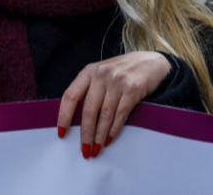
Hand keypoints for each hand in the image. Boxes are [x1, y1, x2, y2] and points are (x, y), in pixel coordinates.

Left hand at [56, 51, 171, 156]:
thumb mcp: (101, 73)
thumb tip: (75, 117)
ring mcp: (117, 82)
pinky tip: (109, 139)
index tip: (61, 133)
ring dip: (99, 135)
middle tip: (84, 150)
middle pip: (88, 110)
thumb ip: (89, 89)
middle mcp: (100, 76)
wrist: (151, 62)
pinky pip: (121, 114)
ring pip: (104, 115)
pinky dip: (114, 129)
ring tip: (96, 149)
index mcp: (88, 72)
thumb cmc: (121, 71)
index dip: (63, 116)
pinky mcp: (133, 90)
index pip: (70, 96)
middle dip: (85, 133)